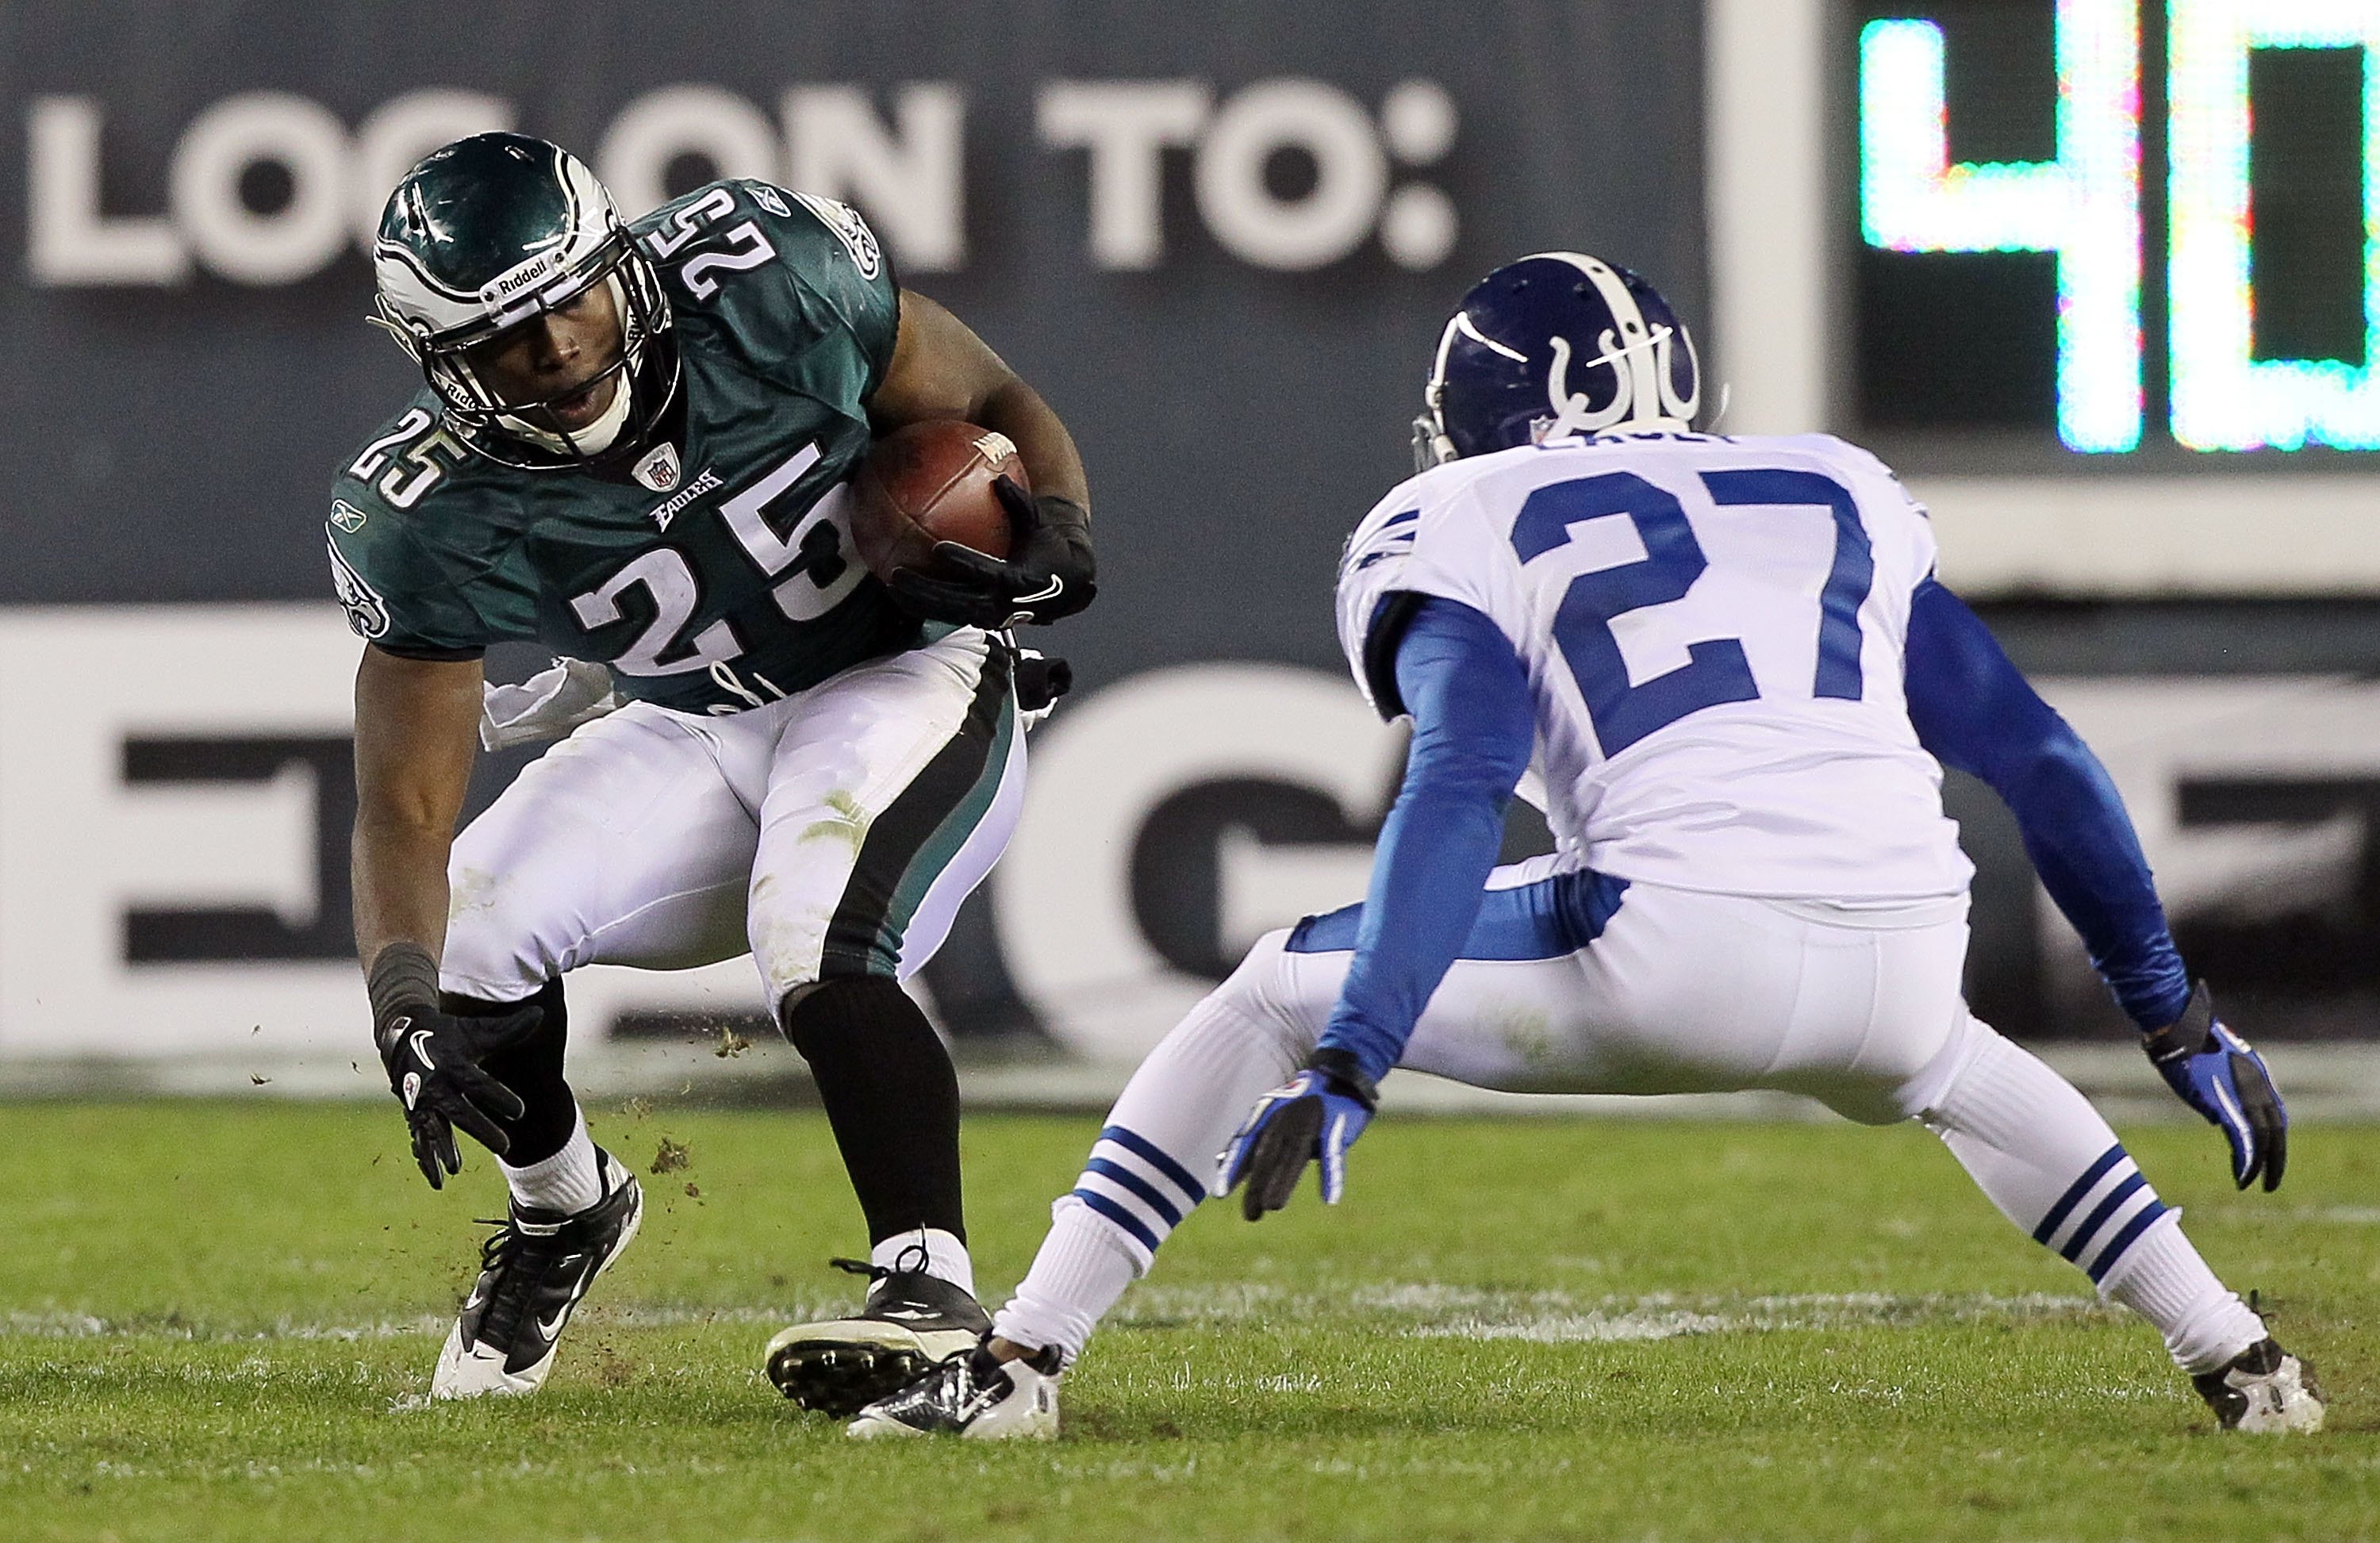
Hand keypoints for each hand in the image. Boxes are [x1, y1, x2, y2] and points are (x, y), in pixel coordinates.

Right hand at [374, 1001, 543, 1188]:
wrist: (403, 1035)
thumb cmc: (449, 1034)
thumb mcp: (476, 1031)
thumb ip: (509, 1029)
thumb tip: (539, 1013)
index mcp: (452, 1063)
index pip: (478, 1083)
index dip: (499, 1097)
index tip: (521, 1112)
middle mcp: (434, 1084)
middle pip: (458, 1112)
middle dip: (480, 1129)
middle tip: (505, 1147)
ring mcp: (421, 1102)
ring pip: (434, 1129)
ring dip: (444, 1149)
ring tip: (455, 1169)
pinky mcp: (414, 1114)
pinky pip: (419, 1139)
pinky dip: (426, 1160)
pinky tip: (437, 1180)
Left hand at [886, 478, 1094, 627]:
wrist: (1066, 586)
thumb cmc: (1049, 548)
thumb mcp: (1039, 524)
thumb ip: (1019, 504)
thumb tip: (1000, 479)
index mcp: (1015, 578)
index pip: (983, 571)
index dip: (961, 560)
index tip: (937, 548)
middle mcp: (1001, 602)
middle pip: (956, 599)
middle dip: (925, 590)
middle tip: (897, 574)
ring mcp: (991, 615)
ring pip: (949, 613)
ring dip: (919, 603)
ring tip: (891, 587)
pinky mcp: (983, 620)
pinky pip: (950, 616)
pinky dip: (926, 608)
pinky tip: (902, 596)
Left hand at [1213, 1049, 1378, 1218]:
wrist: (1340, 1076)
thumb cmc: (1301, 1105)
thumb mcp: (1274, 1120)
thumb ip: (1251, 1141)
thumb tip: (1220, 1161)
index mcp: (1267, 1118)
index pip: (1246, 1144)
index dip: (1234, 1168)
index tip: (1220, 1193)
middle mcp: (1284, 1119)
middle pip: (1268, 1155)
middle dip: (1257, 1184)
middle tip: (1250, 1214)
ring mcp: (1309, 1122)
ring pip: (1293, 1157)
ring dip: (1283, 1182)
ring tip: (1273, 1206)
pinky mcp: (1336, 1128)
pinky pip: (1332, 1155)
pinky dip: (1331, 1177)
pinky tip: (1329, 1198)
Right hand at [2141, 980, 2286, 1191]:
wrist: (2178, 1026)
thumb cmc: (2185, 1040)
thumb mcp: (2210, 1065)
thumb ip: (2218, 1091)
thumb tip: (2217, 1120)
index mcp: (2256, 1073)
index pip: (2275, 1113)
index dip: (2275, 1137)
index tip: (2271, 1155)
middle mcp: (2259, 1085)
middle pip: (2276, 1130)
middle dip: (2276, 1159)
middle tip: (2272, 1181)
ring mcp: (2246, 1095)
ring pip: (2265, 1138)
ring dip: (2263, 1165)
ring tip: (2257, 1185)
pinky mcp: (2227, 1105)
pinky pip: (2245, 1141)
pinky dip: (2247, 1162)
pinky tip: (2244, 1177)